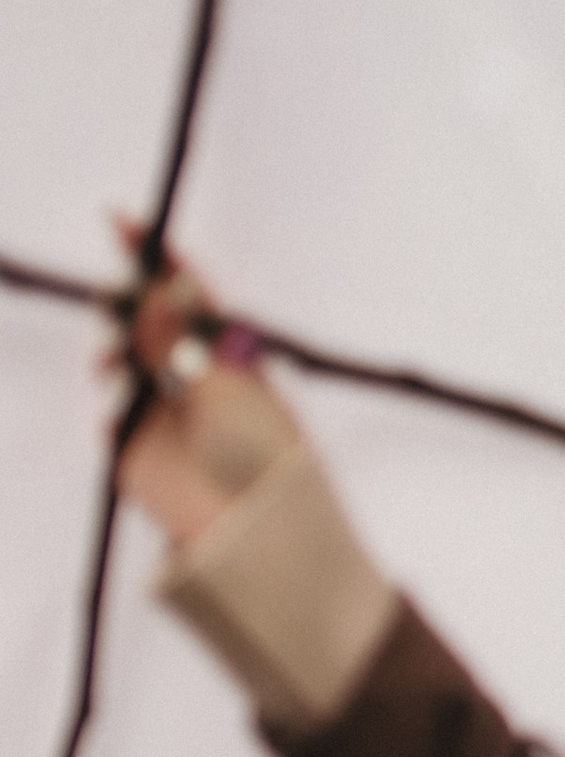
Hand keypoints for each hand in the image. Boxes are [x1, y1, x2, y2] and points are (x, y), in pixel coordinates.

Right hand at [115, 268, 302, 551]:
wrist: (253, 535)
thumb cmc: (261, 459)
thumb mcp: (222, 388)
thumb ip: (180, 342)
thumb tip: (151, 291)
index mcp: (228, 351)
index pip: (188, 291)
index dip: (157, 258)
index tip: (122, 222)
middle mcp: (193, 373)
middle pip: (146, 318)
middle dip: (124, 302)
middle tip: (111, 297)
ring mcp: (163, 408)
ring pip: (120, 359)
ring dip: (113, 352)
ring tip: (113, 363)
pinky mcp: (136, 447)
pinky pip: (112, 416)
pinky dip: (114, 411)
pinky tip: (129, 422)